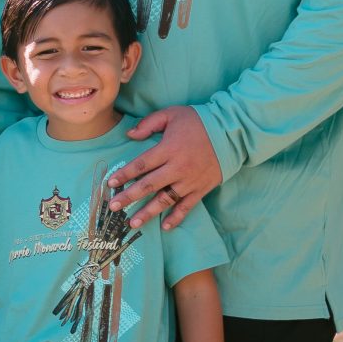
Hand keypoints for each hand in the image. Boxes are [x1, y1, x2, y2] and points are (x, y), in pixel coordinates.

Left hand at [108, 103, 221, 230]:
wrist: (232, 132)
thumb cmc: (198, 121)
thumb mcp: (171, 114)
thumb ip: (149, 124)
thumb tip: (129, 135)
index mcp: (168, 149)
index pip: (141, 165)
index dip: (124, 175)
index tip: (110, 184)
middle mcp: (177, 167)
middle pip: (148, 185)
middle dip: (129, 197)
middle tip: (113, 207)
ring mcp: (190, 181)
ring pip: (165, 200)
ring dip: (148, 212)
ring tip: (133, 223)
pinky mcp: (202, 189)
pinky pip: (187, 206)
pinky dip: (176, 217)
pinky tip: (165, 227)